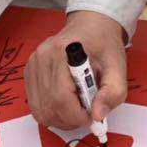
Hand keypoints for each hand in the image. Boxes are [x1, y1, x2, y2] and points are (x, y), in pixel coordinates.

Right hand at [25, 10, 126, 129]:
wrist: (91, 27)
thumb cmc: (104, 45)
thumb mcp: (118, 67)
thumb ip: (113, 92)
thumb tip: (97, 115)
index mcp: (62, 52)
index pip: (61, 97)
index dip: (77, 115)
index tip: (91, 117)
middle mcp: (42, 58)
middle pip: (48, 107)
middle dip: (70, 119)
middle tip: (86, 113)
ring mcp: (32, 65)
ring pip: (40, 110)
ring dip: (60, 118)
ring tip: (77, 107)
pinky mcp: (29, 73)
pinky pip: (35, 104)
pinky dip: (52, 111)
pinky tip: (66, 101)